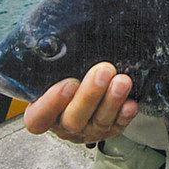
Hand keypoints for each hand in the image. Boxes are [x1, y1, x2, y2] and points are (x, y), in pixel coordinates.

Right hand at [23, 62, 138, 143]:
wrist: (87, 81)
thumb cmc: (66, 72)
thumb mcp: (55, 67)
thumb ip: (55, 61)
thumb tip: (59, 38)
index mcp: (43, 112)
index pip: (38, 118)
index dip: (51, 104)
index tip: (68, 83)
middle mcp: (63, 125)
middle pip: (73, 119)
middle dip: (90, 95)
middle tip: (103, 71)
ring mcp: (87, 130)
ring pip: (98, 122)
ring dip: (112, 101)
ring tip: (122, 81)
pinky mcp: (109, 130)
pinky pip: (118, 126)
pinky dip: (124, 115)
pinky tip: (131, 104)